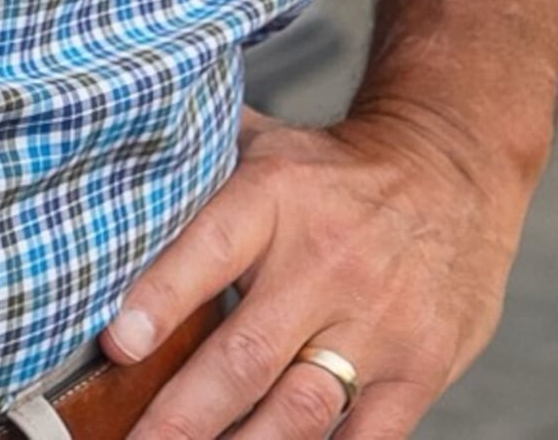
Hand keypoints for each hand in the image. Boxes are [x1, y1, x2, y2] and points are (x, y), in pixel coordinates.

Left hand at [101, 100, 530, 439]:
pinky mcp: (418, 369)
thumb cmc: (335, 171)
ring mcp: (377, 323)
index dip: (161, 297)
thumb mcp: (266, 146)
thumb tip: (102, 172)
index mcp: (277, 197)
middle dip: (182, 416)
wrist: (455, 166)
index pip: (211, 247)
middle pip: (246, 356)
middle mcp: (326, 262)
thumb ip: (194, 171)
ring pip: (299, 412)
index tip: (117, 345)